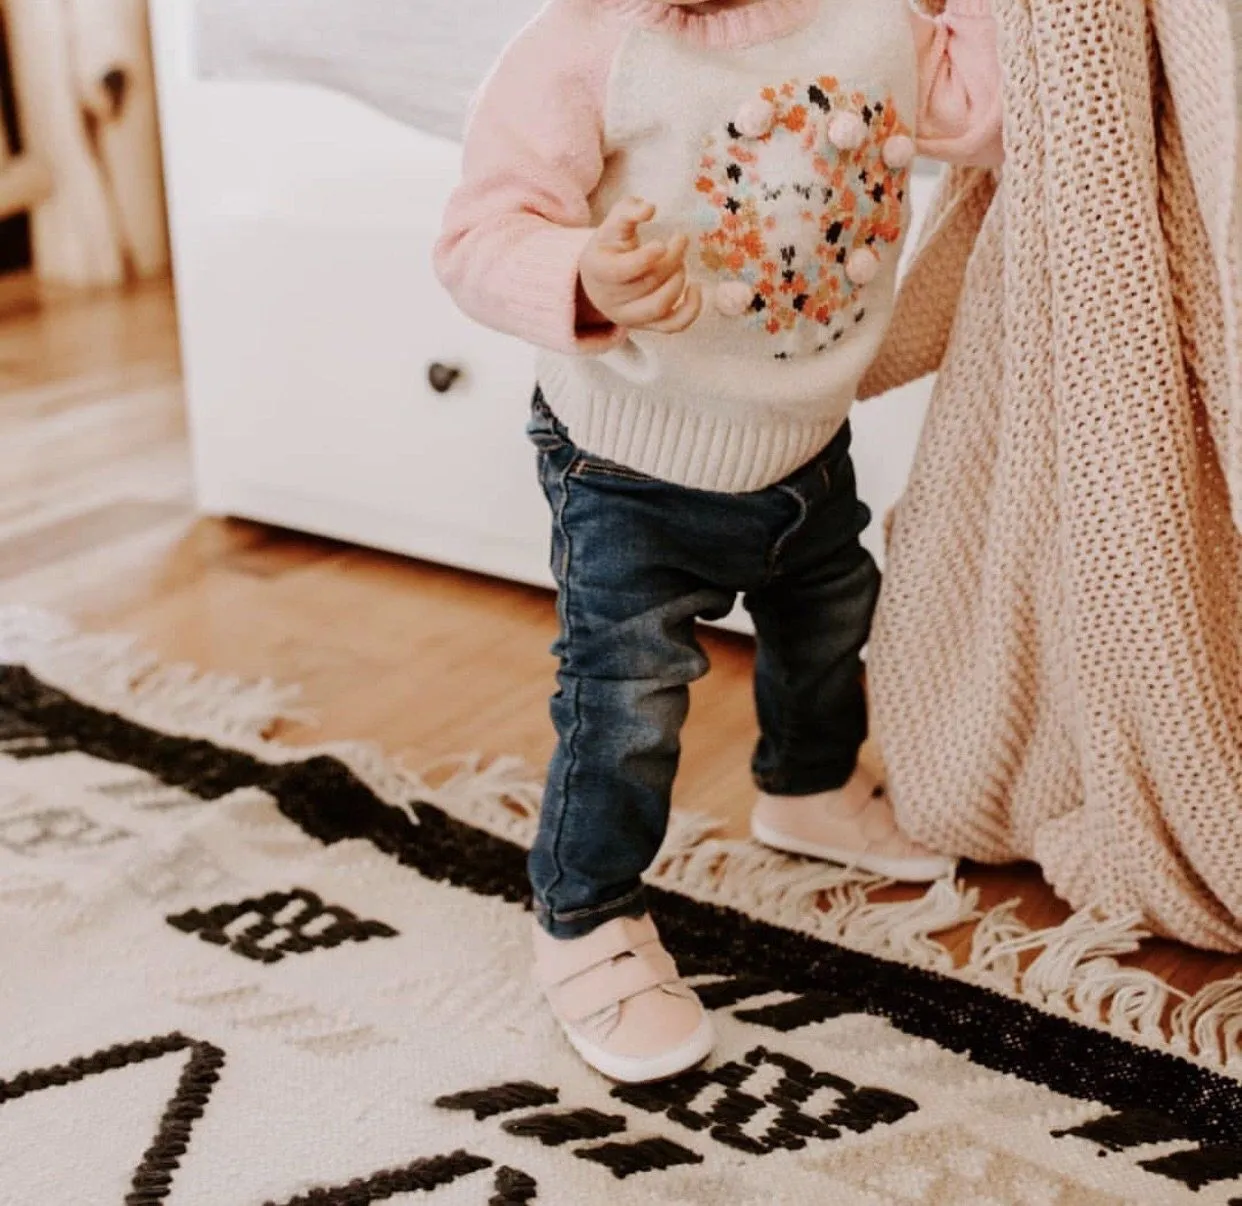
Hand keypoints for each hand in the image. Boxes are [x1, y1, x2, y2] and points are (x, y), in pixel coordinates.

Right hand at [578, 197, 701, 334]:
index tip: (662, 243)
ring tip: (681, 261)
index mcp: (598, 271)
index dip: (645, 258)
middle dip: (671, 259)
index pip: (621, 271)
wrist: (599, 282)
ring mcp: (629, 317)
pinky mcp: (647, 326)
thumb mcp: (612, 224)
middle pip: (647, 283)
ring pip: (660, 305)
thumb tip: (650, 208)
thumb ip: (628, 211)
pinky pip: (673, 326)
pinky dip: (691, 310)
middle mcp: (611, 300)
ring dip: (678, 280)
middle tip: (681, 239)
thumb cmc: (609, 247)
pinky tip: (696, 287)